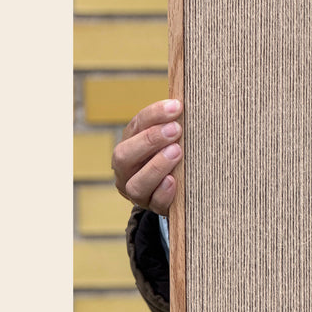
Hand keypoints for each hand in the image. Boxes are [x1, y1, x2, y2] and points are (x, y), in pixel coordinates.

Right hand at [112, 99, 183, 215]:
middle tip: (176, 129)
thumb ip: (172, 125)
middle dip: (150, 140)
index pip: (136, 125)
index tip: (177, 106)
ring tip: (177, 152)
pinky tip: (174, 181)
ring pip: (136, 182)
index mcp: (130, 143)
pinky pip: (153, 202)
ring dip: (157, 165)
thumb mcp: (169, 138)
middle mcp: (126, 168)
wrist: (174, 188)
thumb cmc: (172, 154)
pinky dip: (163, 192)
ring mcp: (135, 190)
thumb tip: (186, 104)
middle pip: (124, 154)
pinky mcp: (151, 207)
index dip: (154, 114)